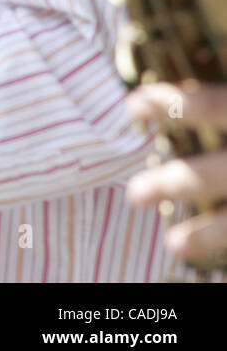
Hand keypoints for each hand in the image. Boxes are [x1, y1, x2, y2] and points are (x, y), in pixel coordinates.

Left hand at [126, 82, 226, 265]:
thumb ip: (226, 103)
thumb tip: (187, 78)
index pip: (221, 105)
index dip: (178, 105)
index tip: (133, 104)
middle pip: (224, 171)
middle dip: (178, 183)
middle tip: (135, 194)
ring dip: (210, 234)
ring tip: (174, 244)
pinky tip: (219, 272)